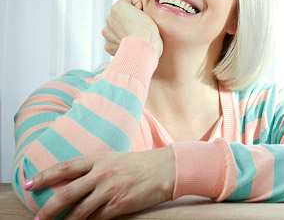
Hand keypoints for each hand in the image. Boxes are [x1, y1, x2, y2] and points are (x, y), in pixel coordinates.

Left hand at [25, 147, 174, 219]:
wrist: (165, 169)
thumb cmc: (139, 164)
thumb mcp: (114, 159)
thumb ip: (94, 168)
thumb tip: (72, 181)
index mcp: (98, 159)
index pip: (64, 167)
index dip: (43, 176)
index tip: (28, 185)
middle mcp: (101, 174)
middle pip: (66, 193)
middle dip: (48, 208)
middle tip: (38, 218)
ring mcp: (110, 190)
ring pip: (79, 211)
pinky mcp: (119, 204)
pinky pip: (97, 219)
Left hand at [102, 0, 162, 57]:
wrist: (143, 51)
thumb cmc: (148, 33)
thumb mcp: (146, 12)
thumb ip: (137, 10)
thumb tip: (135, 15)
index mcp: (117, 7)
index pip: (129, 1)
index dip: (139, 9)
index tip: (143, 17)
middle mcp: (109, 18)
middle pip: (121, 16)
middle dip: (128, 20)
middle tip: (140, 28)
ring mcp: (107, 33)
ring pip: (115, 28)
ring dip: (123, 31)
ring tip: (135, 37)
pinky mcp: (108, 46)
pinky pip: (114, 41)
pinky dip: (121, 43)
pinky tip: (130, 45)